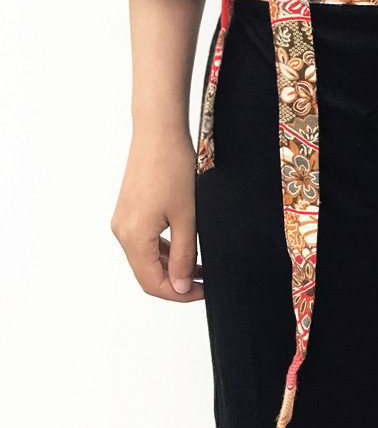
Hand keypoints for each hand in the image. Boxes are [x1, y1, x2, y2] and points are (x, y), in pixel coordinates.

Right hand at [110, 127, 203, 300]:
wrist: (158, 133)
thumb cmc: (172, 168)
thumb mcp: (186, 217)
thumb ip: (184, 255)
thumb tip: (182, 286)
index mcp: (133, 237)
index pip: (152, 283)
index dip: (179, 294)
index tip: (203, 292)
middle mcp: (122, 231)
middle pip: (147, 273)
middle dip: (177, 282)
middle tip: (206, 282)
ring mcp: (124, 220)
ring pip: (147, 257)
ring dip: (172, 266)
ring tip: (202, 267)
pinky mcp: (131, 209)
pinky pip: (146, 240)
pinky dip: (165, 249)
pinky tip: (187, 248)